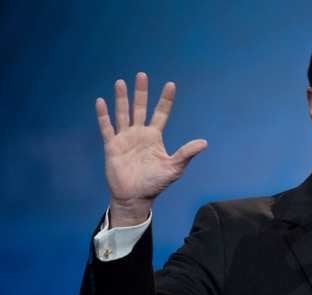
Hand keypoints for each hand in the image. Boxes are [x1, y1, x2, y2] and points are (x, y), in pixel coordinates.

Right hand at [95, 72, 206, 226]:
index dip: (165, 100)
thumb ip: (186, 153)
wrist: (134, 197)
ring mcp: (125, 138)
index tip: (170, 84)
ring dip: (122, 99)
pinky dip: (103, 115)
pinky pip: (107, 128)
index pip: (161, 113)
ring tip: (121, 82)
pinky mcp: (111, 146)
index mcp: (154, 137)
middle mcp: (139, 134)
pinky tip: (101, 101)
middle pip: (140, 108)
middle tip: (142, 75)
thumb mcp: (174, 167)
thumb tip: (204, 143)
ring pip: (123, 114)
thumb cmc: (155, 184)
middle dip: (141, 92)